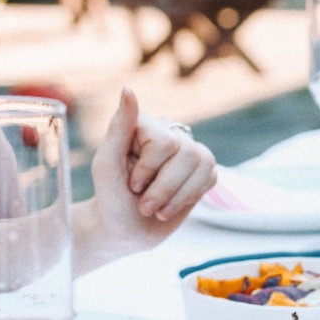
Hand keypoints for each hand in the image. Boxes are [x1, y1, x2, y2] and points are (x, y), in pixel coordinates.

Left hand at [73, 89, 215, 274]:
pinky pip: (212, 176)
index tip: (132, 186)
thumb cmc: (110, 198)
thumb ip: (119, 127)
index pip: (165, 142)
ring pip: (203, 164)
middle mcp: (169, 133)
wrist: (126, 231)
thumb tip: (128, 89)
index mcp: (144, 125)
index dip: (150, 169)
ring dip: (178, 196)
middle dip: (165, 187)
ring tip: (158, 209)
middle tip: (145, 205)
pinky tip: (172, 205)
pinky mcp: (203, 171)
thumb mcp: (107, 165)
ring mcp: (189, 151)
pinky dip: (191, 197)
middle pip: (187, 154)